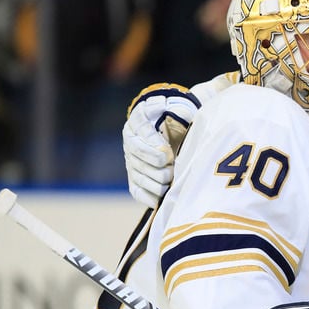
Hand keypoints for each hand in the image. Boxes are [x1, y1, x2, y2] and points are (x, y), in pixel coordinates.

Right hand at [122, 84, 198, 207]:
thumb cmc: (178, 117)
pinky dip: (147, 197)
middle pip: (140, 160)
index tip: (169, 154)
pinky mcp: (135, 177)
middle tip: (173, 168)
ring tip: (171, 180)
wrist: (173, 128)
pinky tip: (159, 200)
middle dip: (159, 168)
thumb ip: (175, 108)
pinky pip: (136, 190)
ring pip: (140, 177)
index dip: (155, 149)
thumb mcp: (176, 107)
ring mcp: (132, 161)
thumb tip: (169, 108)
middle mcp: (130, 141)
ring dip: (157, 182)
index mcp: (138, 121)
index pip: (141, 137)